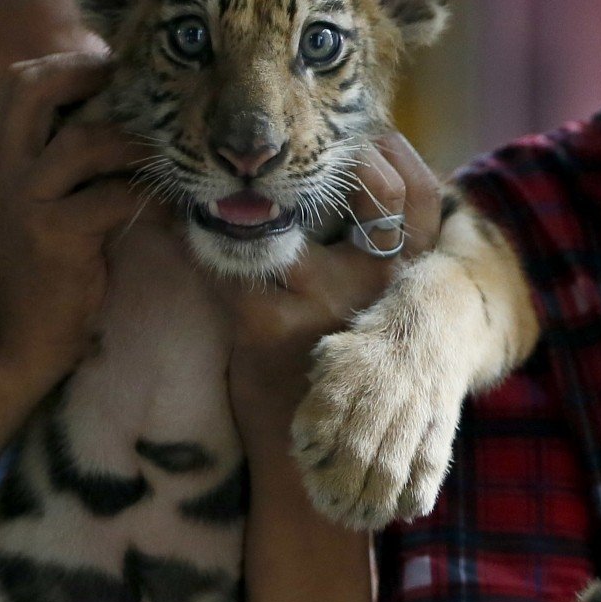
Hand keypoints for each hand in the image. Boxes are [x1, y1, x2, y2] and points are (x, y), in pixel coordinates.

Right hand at [0, 52, 149, 390]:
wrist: (16, 343)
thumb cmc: (38, 272)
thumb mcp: (32, 205)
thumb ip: (53, 161)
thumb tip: (113, 112)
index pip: (18, 83)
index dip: (69, 66)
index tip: (115, 68)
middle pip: (33, 87)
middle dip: (90, 75)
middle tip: (140, 85)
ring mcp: (17, 200)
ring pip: (84, 140)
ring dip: (134, 143)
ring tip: (167, 153)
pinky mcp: (52, 233)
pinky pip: (115, 196)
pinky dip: (151, 198)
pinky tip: (174, 209)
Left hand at [218, 131, 440, 445]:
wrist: (310, 470)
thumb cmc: (333, 385)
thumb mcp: (371, 325)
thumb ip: (369, 266)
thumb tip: (341, 193)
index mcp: (406, 286)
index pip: (422, 198)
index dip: (396, 155)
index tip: (368, 132)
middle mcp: (375, 290)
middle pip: (369, 191)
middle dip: (336, 154)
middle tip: (290, 143)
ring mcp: (323, 304)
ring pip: (282, 219)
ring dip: (243, 196)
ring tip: (214, 179)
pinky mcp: (266, 326)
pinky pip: (225, 262)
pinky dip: (195, 242)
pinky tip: (178, 227)